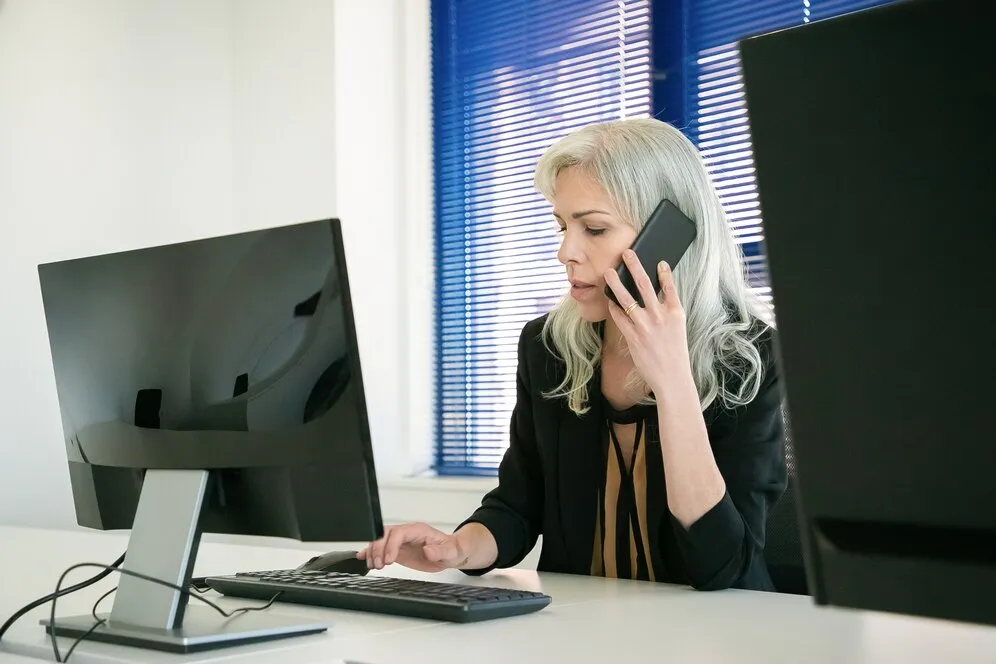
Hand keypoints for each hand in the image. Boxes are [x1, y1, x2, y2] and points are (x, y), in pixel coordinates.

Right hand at [357, 522, 467, 572]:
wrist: (450, 553)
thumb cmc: (450, 550)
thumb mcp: (449, 552)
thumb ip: (439, 551)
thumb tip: (428, 550)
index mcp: (418, 530)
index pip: (398, 533)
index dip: (390, 545)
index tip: (389, 559)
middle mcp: (406, 533)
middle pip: (385, 535)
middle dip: (378, 549)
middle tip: (378, 565)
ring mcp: (400, 541)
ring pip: (379, 540)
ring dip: (373, 552)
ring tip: (372, 565)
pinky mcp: (396, 550)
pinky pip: (381, 548)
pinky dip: (370, 552)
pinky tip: (363, 558)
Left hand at [604, 250, 691, 392]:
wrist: (671, 377)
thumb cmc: (675, 353)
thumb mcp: (677, 328)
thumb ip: (666, 311)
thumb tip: (653, 296)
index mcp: (675, 313)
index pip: (670, 287)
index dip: (664, 273)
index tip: (659, 261)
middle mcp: (660, 316)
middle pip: (645, 285)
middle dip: (635, 267)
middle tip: (627, 253)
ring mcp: (645, 326)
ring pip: (627, 299)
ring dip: (616, 284)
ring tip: (608, 272)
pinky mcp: (632, 336)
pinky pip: (619, 317)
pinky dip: (614, 307)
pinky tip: (609, 301)